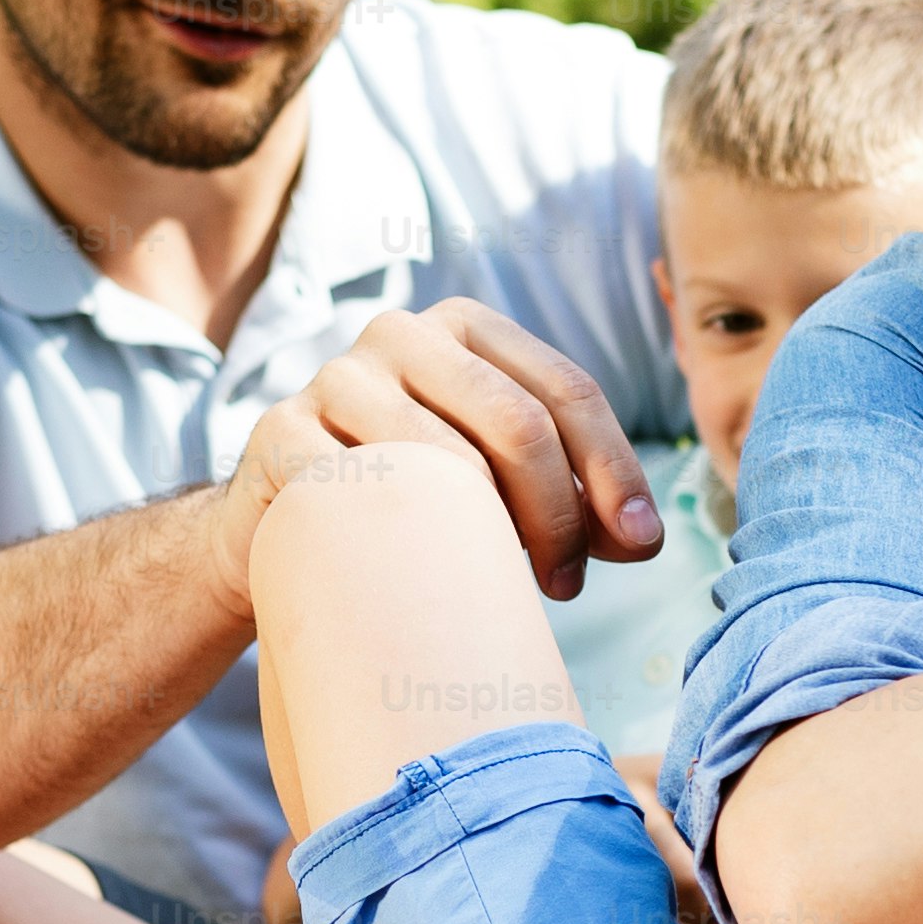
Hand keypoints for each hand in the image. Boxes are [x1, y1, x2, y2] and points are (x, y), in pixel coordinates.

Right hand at [197, 299, 665, 620]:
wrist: (280, 531)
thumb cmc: (413, 505)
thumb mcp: (499, 485)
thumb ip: (574, 497)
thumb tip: (642, 536)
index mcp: (465, 328)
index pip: (566, 388)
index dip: (615, 467)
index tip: (641, 542)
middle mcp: (400, 333)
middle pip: (517, 421)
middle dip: (563, 512)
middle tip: (570, 585)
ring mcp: (335, 378)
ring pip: (448, 460)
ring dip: (497, 540)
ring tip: (514, 595)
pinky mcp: (281, 435)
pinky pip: (368, 493)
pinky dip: (410, 544)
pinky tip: (426, 584)